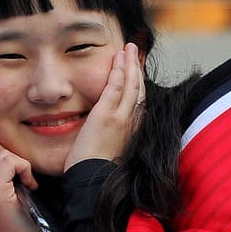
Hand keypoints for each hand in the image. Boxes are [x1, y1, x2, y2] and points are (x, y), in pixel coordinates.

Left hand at [65, 43, 145, 170]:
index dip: (139, 81)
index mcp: (132, 129)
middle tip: (135, 51)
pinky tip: (119, 57)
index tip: (137, 68)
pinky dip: (119, 70)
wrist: (92, 183)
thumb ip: (109, 134)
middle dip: (137, 67)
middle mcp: (131, 121)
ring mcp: (120, 117)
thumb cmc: (95, 171)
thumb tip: (102, 128)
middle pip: (139, 88)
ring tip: (129, 48)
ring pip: (131, 84)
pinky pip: (115, 87)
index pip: (139, 99)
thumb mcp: (108, 149)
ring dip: (130, 63)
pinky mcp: (106, 115)